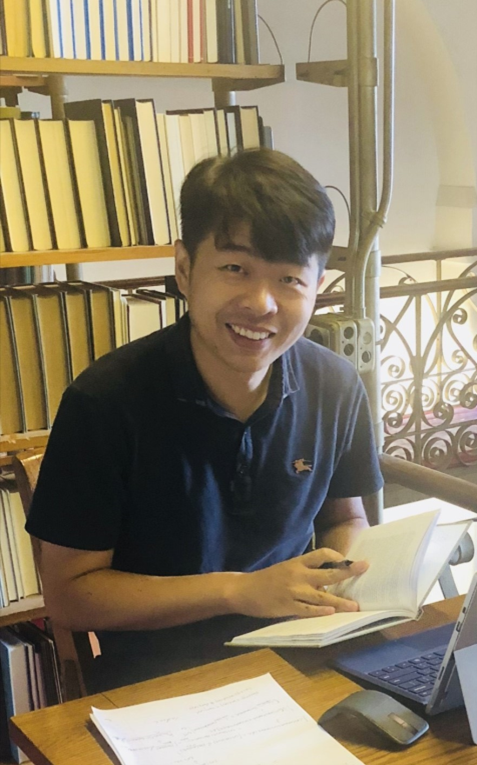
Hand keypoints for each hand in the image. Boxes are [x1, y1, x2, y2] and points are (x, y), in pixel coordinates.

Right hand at [227, 548, 368, 618]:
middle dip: (348, 572)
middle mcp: (298, 575)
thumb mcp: (287, 569)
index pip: (322, 554)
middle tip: (364, 568)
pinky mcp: (288, 606)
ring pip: (322, 597)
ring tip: (354, 605)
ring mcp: (293, 592)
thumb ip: (305, 573)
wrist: (244, 589)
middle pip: (328, 574)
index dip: (337, 557)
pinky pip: (308, 610)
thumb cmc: (268, 579)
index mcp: (297, 563)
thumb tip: (327, 582)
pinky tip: (332, 613)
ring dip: (340, 602)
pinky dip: (320, 611)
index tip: (348, 562)